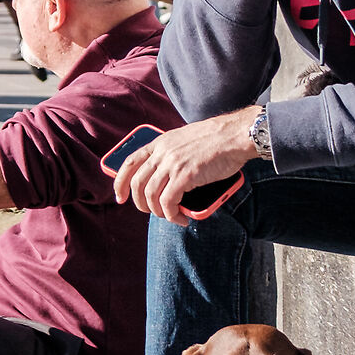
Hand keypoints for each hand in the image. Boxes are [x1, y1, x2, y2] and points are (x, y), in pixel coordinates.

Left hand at [112, 107, 261, 225]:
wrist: (234, 135)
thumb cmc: (216, 140)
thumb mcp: (184, 140)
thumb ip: (171, 154)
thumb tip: (166, 180)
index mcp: (160, 142)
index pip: (129, 163)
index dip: (120, 182)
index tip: (120, 197)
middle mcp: (162, 152)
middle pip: (137, 184)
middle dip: (140, 204)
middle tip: (152, 212)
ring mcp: (172, 163)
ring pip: (151, 196)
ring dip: (159, 212)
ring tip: (171, 216)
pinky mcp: (185, 176)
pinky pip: (168, 202)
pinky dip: (172, 215)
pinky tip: (181, 218)